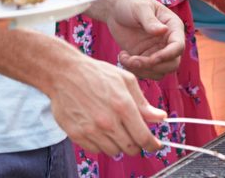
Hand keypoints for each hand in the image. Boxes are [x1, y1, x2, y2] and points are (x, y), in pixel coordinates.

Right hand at [48, 51, 165, 155]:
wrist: (64, 72)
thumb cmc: (95, 73)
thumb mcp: (125, 80)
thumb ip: (143, 102)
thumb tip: (160, 117)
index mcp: (123, 106)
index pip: (144, 137)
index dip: (153, 144)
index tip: (155, 145)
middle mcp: (108, 121)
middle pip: (131, 148)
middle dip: (136, 144)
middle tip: (132, 134)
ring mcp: (91, 130)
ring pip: (114, 152)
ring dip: (118, 144)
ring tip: (113, 129)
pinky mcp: (77, 135)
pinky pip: (96, 150)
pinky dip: (101, 144)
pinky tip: (99, 129)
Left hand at [88, 0, 184, 79]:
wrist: (115, 8)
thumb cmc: (131, 2)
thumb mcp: (140, 8)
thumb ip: (150, 20)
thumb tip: (163, 30)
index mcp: (173, 27)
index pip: (178, 46)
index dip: (167, 55)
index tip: (152, 59)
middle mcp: (168, 42)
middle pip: (172, 64)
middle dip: (154, 66)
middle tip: (134, 61)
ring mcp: (157, 51)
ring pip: (158, 71)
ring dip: (142, 70)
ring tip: (124, 58)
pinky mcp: (145, 58)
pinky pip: (145, 72)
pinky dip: (134, 70)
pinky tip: (122, 56)